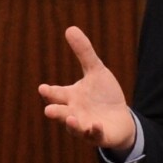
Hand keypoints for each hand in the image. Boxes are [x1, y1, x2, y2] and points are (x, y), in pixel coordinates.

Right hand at [38, 26, 135, 150]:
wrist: (120, 118)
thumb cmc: (103, 94)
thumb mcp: (96, 71)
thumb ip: (84, 52)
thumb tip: (70, 28)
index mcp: (70, 97)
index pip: (56, 94)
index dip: (49, 92)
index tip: (42, 88)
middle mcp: (73, 112)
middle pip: (61, 112)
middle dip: (56, 111)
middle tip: (49, 110)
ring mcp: (84, 125)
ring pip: (75, 126)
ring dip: (72, 123)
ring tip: (70, 118)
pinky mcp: (98, 135)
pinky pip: (94, 135)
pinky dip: (94, 131)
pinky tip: (95, 125)